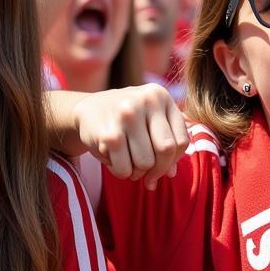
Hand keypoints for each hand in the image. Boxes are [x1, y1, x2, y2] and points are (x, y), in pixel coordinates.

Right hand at [72, 84, 187, 189]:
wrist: (88, 110)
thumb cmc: (127, 120)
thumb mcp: (150, 122)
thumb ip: (168, 143)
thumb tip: (172, 174)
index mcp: (161, 96)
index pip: (181, 141)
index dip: (173, 161)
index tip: (161, 168)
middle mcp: (147, 101)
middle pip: (165, 151)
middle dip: (157, 170)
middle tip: (145, 174)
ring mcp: (127, 115)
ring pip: (145, 163)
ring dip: (137, 172)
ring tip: (127, 162)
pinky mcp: (109, 134)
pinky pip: (124, 169)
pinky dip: (120, 172)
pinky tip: (113, 159)